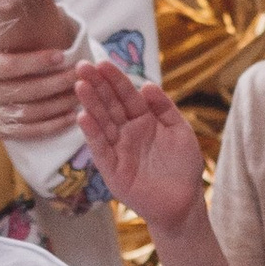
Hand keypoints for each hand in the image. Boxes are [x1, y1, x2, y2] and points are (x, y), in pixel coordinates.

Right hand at [0, 42, 80, 143]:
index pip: (10, 66)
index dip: (36, 61)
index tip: (62, 55)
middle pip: (26, 91)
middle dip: (57, 82)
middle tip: (81, 73)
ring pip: (31, 112)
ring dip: (59, 104)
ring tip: (82, 93)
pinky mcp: (1, 131)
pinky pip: (29, 132)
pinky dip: (51, 126)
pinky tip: (72, 117)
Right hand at [74, 59, 205, 235]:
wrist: (184, 202)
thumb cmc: (183, 166)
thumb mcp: (179, 131)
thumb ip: (164, 108)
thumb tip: (147, 85)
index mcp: (143, 120)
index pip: (126, 95)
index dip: (114, 79)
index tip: (101, 63)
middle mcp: (127, 132)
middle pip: (109, 105)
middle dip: (96, 86)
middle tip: (82, 66)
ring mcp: (118, 150)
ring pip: (102, 123)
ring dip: (90, 105)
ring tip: (80, 86)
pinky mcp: (112, 170)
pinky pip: (101, 149)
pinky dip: (92, 134)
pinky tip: (83, 117)